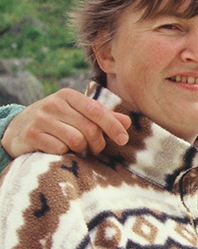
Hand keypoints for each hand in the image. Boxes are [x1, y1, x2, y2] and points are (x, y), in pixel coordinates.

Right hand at [0, 88, 130, 157]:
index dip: (113, 126)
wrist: (18, 128)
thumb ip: (103, 117)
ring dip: (81, 149)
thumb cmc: (57, 121)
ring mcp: (40, 119)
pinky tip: (61, 149)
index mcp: (69, 96)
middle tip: (95, 148)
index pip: (97, 110)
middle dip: (98, 142)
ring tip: (77, 148)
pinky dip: (65, 153)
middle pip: (89, 128)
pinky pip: (59, 148)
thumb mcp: (78, 114)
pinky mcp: (31, 134)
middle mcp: (53, 104)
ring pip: (75, 140)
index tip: (123, 140)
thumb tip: (127, 122)